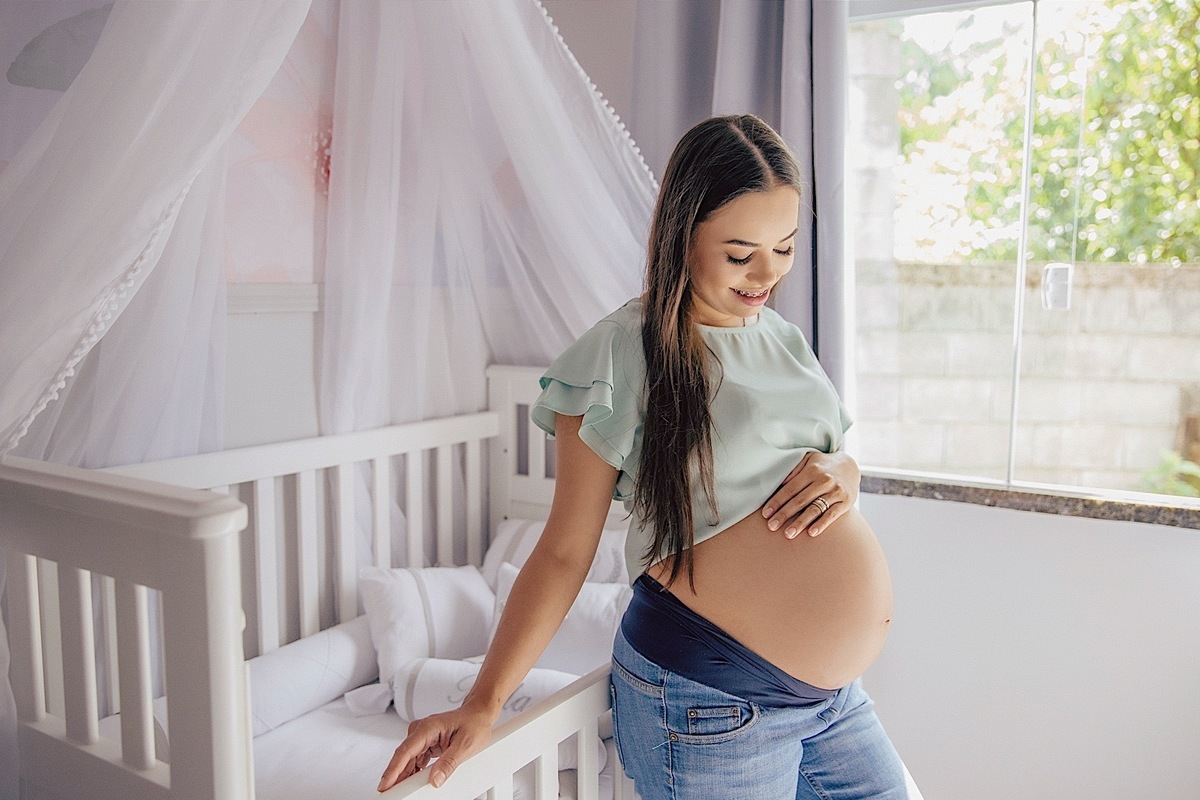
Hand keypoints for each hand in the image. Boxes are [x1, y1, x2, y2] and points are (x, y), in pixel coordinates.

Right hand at [377, 704, 495, 792]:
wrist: (479, 714)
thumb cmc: (474, 723)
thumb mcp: (466, 745)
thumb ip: (449, 763)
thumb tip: (436, 779)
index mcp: (428, 727)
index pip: (405, 751)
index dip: (393, 770)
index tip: (385, 784)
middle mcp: (421, 730)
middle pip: (403, 758)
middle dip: (396, 776)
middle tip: (393, 793)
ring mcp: (422, 737)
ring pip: (407, 760)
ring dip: (405, 775)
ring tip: (403, 790)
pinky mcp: (426, 744)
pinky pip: (414, 760)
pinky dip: (413, 771)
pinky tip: (414, 781)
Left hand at [761, 451, 859, 538]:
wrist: (851, 466)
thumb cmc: (822, 466)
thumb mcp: (808, 460)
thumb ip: (793, 470)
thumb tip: (777, 483)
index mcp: (812, 470)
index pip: (790, 488)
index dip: (777, 501)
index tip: (765, 513)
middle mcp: (824, 480)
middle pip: (800, 500)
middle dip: (784, 514)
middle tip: (771, 526)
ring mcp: (836, 491)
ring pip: (815, 509)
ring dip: (800, 523)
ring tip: (788, 534)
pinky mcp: (846, 502)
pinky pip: (832, 515)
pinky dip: (822, 524)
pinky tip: (811, 533)